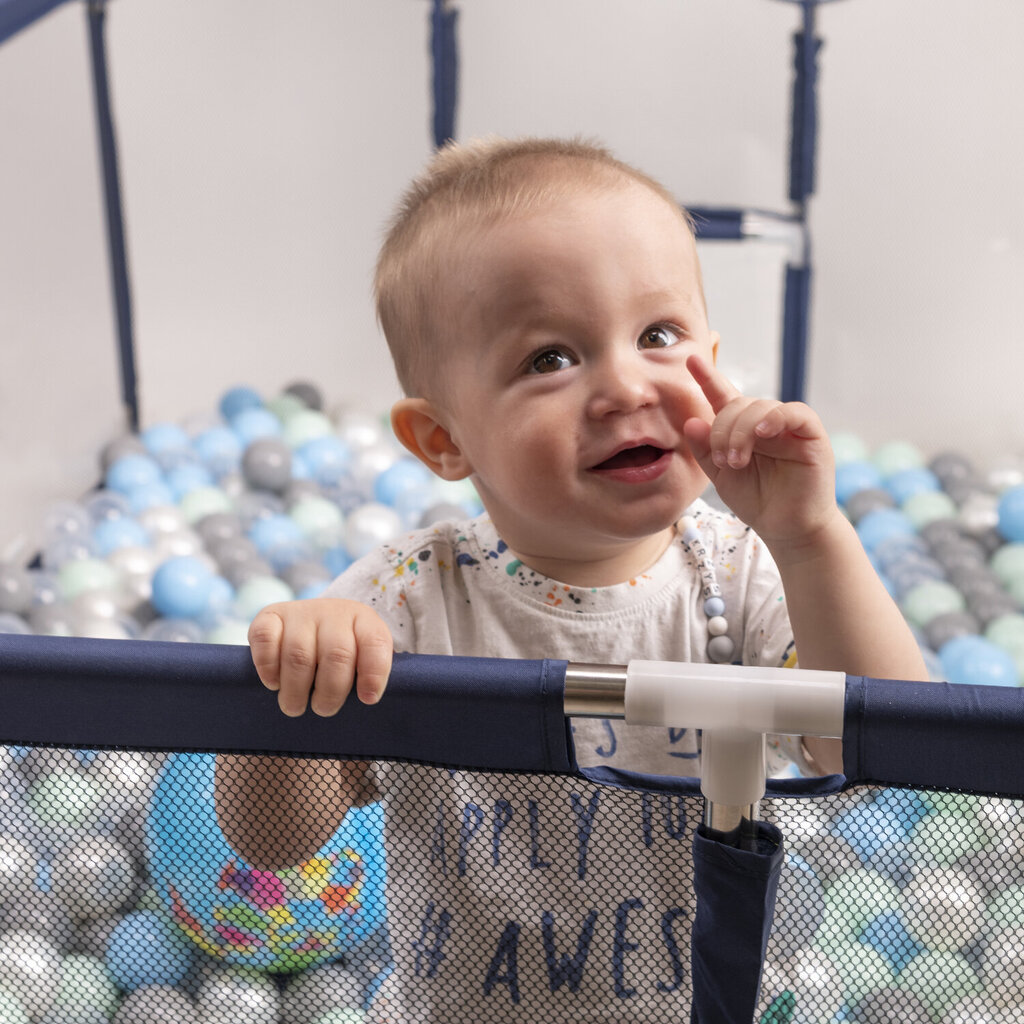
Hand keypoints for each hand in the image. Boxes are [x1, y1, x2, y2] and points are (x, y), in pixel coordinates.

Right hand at [248, 598, 392, 716]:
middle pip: (337, 655)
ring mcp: (301, 612)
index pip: (375, 642)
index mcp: (364, 620)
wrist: (312, 624)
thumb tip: (367, 700)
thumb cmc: (343, 653)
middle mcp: (334, 612)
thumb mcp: (364, 658)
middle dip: (330, 692)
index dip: (374, 675)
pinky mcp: (270, 615)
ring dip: (296, 689)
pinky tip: (274, 683)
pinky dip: (268, 668)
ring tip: (295, 706)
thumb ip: (369, 674)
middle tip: (323, 709)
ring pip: (299, 655)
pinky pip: (265, 640)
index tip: (367, 699)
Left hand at [682, 353, 837, 547]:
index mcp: (743, 429)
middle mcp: (765, 423)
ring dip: (740, 432)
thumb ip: (705, 450)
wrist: (788, 529)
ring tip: (735, 461)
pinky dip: (774, 418)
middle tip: (720, 459)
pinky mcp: (811, 434)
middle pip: (739, 403)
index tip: (690, 359)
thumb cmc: (757, 501)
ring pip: (761, 407)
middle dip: (722, 428)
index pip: (723, 396)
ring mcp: (789, 427)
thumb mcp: (721, 477)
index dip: (708, 377)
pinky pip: (794, 412)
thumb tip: (691, 421)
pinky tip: (761, 433)